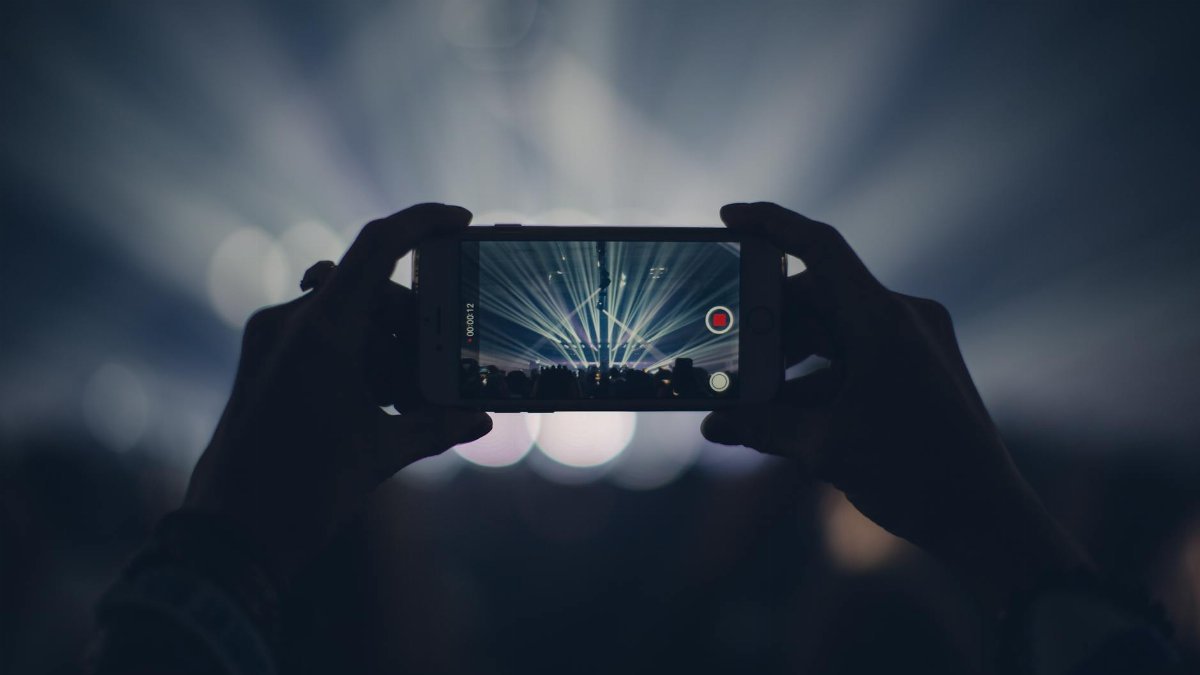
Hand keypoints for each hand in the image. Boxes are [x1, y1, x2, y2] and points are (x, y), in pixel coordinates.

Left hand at [183, 204, 491, 579]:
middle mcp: (291, 322)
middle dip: (413, 315)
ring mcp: (269, 338)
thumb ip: (436, 426)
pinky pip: (317, 334)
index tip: (461, 220)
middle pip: (370, 287)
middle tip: (443, 353)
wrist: (230, 535)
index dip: (423, 221)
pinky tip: (373, 398)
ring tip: (406, 391)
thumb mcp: (381, 454)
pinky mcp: (259, 358)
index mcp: (324, 331)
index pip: (378, 245)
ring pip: (344, 312)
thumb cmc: (305, 492)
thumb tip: (482, 417)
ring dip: (383, 339)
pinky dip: (353, 352)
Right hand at [702, 202, 1087, 608]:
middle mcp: (904, 318)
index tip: (730, 217)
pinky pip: (857, 351)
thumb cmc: (913, 477)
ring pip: (836, 326)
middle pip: (820, 294)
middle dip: (770, 319)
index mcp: (884, 321)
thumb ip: (762, 428)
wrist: (985, 518)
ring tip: (750, 389)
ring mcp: (916, 340)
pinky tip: (785, 408)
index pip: (820, 247)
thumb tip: (714, 423)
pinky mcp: (919, 365)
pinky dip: (820, 372)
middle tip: (726, 342)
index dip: (771, 224)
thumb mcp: (824, 448)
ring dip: (792, 353)